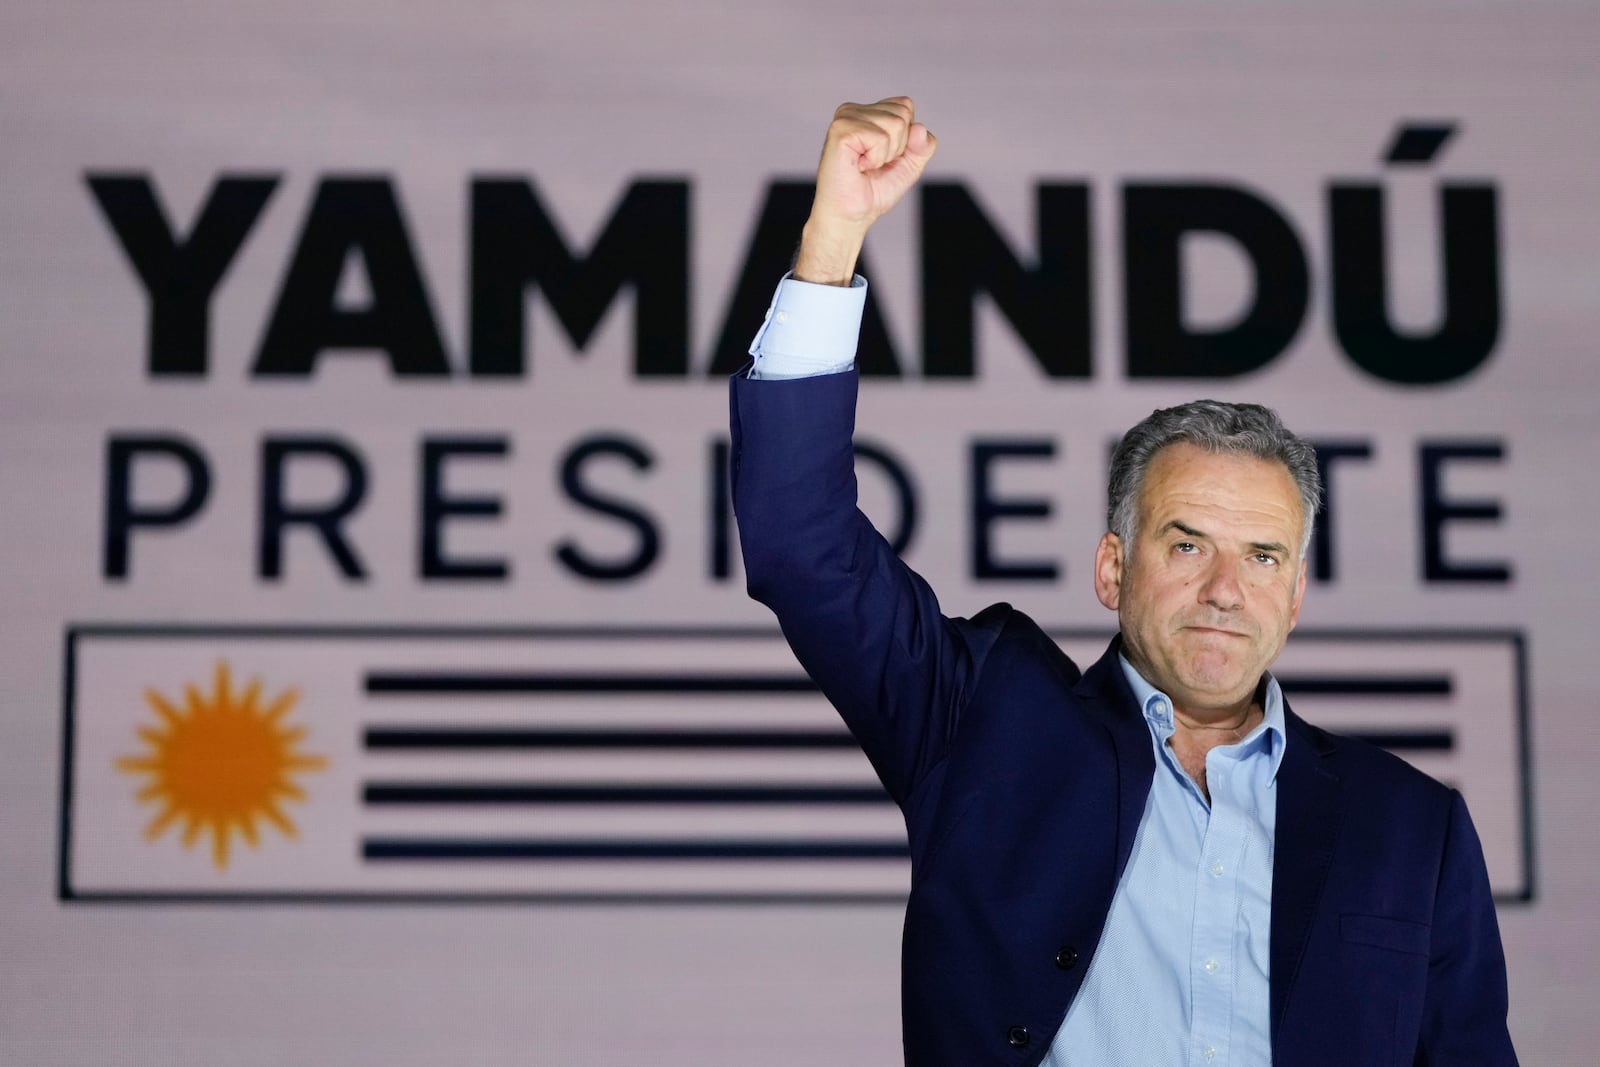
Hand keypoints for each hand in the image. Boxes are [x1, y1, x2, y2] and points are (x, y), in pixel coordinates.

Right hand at [794, 97, 936, 284]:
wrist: (851, 217)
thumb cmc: (873, 192)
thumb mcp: (909, 166)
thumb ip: (923, 146)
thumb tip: (920, 127)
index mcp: (866, 112)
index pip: (905, 105)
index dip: (906, 138)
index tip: (883, 158)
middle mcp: (853, 110)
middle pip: (903, 112)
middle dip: (898, 146)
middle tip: (873, 165)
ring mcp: (845, 118)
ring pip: (896, 124)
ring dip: (886, 155)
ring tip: (865, 166)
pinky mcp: (840, 131)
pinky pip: (881, 138)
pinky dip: (876, 159)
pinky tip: (858, 166)